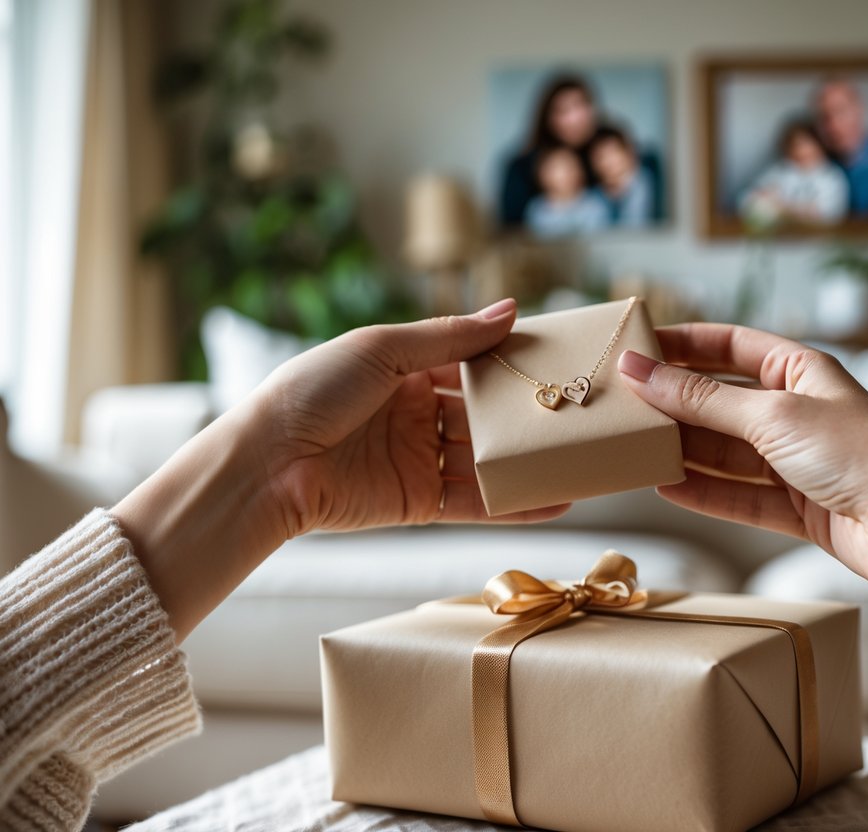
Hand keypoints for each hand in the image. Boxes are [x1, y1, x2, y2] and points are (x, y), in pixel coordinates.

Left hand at [115, 299, 567, 640]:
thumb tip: (510, 311)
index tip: (557, 359)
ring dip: (529, 462)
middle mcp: (416, 414)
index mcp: (404, 371)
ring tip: (579, 460)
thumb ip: (449, 337)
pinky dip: (515, 504)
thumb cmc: (311, 393)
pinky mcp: (418, 503)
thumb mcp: (382, 349)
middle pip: (485, 415)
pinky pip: (476, 503)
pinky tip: (555, 499)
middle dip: (527, 417)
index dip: (510, 364)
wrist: (266, 465)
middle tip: (580, 411)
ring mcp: (419, 460)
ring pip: (487, 461)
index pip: (471, 365)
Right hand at [618, 323, 867, 651]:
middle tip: (622, 406)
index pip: (731, 345)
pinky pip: (738, 494)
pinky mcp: (795, 506)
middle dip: (675, 403)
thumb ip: (702, 400)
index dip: (683, 344)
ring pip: (725, 451)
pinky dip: (704, 492)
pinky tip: (666, 488)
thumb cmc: (859, 456)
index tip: (636, 349)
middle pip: (721, 401)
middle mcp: (797, 411)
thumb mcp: (771, 416)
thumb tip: (641, 372)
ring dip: (683, 451)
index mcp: (801, 370)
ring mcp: (795, 460)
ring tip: (633, 448)